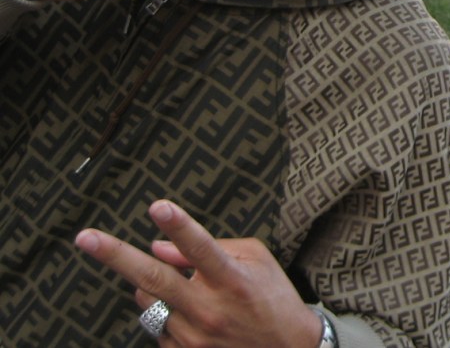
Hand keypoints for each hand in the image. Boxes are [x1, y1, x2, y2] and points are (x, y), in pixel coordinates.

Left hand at [76, 200, 321, 347]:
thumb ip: (211, 247)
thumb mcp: (256, 260)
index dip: (179, 226)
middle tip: (85, 237)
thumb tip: (158, 246)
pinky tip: (193, 312)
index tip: (157, 206)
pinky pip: (157, 324)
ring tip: (184, 285)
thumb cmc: (273, 296)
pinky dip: (165, 310)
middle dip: (116, 256)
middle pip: (154, 278)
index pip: (200, 247)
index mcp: (232, 279)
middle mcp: (209, 309)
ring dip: (153, 284)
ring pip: (149, 300)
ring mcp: (193, 336)